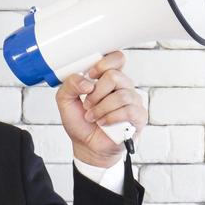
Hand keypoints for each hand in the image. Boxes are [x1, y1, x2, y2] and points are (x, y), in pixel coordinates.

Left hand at [55, 51, 144, 166]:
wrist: (87, 146)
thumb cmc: (80, 122)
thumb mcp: (65, 100)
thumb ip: (70, 84)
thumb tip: (87, 82)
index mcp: (108, 79)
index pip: (117, 58)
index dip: (104, 63)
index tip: (91, 75)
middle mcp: (123, 87)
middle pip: (115, 76)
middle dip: (97, 93)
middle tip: (88, 105)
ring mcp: (133, 101)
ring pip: (122, 95)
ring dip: (102, 108)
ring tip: (93, 117)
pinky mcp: (138, 117)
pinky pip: (129, 111)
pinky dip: (111, 118)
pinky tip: (104, 123)